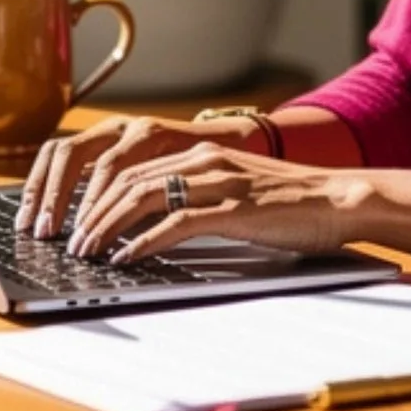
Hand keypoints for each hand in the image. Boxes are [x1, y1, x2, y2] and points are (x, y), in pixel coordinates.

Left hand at [64, 140, 355, 262]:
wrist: (340, 199)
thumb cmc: (292, 203)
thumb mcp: (237, 190)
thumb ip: (200, 197)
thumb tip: (157, 224)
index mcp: (200, 153)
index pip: (132, 170)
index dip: (97, 197)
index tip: (76, 222)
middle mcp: (203, 160)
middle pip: (127, 181)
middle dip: (91, 213)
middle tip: (70, 242)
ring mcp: (217, 183)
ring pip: (142, 198)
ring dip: (107, 227)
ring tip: (88, 251)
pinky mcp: (233, 209)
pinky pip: (175, 224)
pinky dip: (143, 242)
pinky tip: (126, 258)